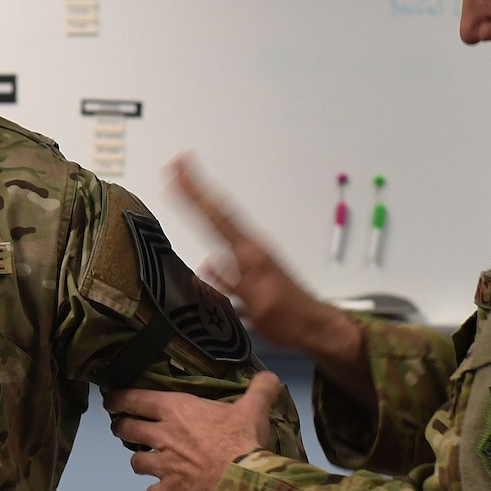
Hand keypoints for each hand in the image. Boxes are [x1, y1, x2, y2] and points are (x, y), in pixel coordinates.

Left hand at [106, 372, 280, 490]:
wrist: (241, 479)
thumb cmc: (242, 439)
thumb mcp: (254, 408)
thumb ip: (260, 389)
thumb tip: (271, 375)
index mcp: (176, 409)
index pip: (134, 399)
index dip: (119, 399)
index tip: (111, 400)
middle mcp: (161, 435)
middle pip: (127, 428)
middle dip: (122, 427)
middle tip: (123, 427)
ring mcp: (161, 465)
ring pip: (135, 462)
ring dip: (140, 461)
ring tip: (146, 462)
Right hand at [168, 155, 346, 351]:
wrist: (313, 326)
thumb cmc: (290, 317)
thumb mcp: (260, 303)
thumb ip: (233, 282)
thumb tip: (207, 262)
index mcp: (249, 252)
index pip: (216, 217)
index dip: (194, 193)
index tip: (177, 170)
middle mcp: (249, 248)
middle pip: (217, 212)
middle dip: (196, 187)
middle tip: (177, 164)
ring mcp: (250, 256)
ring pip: (220, 224)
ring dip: (203, 203)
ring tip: (185, 185)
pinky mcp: (251, 266)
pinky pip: (225, 241)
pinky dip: (212, 227)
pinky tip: (207, 221)